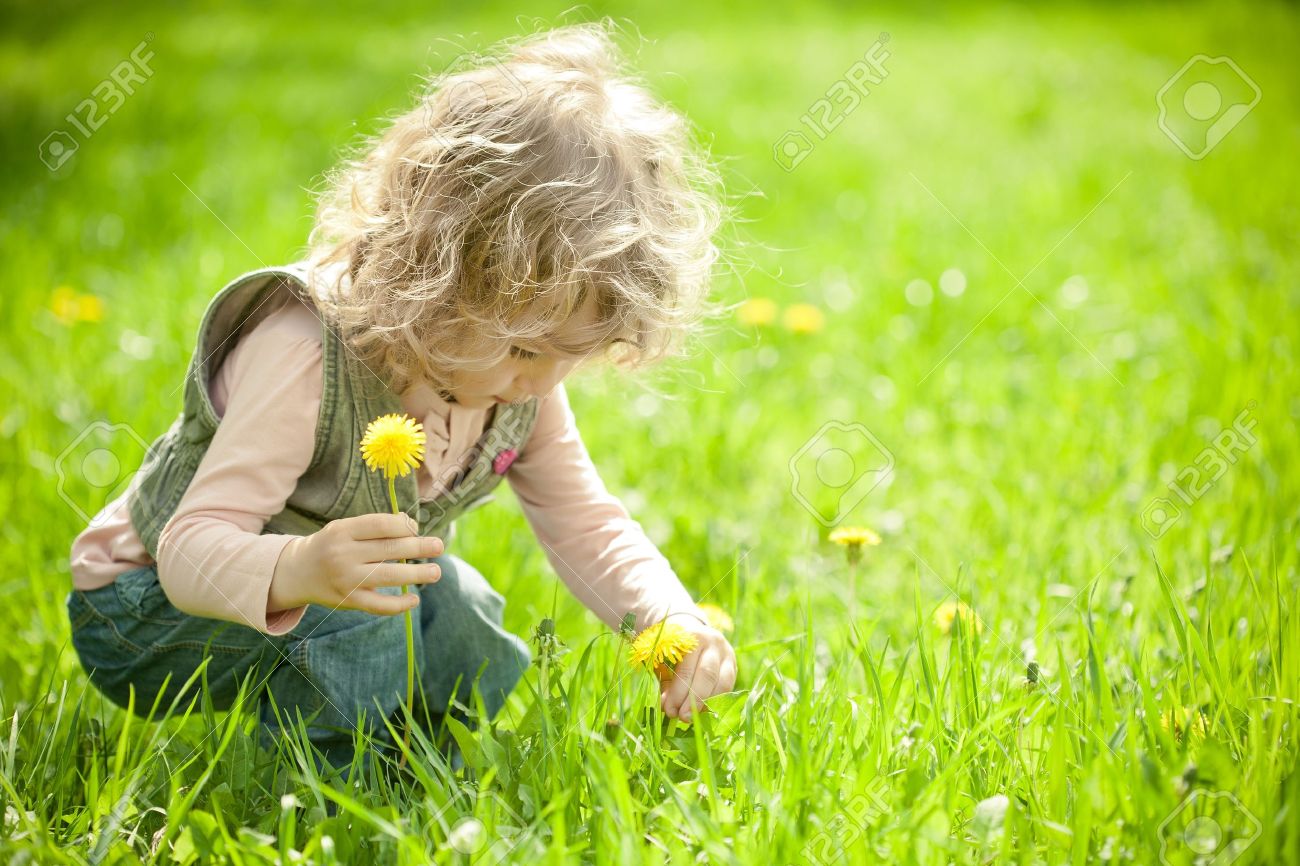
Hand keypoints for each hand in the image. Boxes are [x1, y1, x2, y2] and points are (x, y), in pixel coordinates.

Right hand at [269, 513, 443, 615]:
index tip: (417, 528)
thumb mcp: (346, 528)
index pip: (381, 525)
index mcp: (343, 530)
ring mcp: (345, 579)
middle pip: (389, 549)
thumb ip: (375, 526)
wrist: (297, 572)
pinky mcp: (348, 601)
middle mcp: (343, 554)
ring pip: (389, 576)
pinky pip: (378, 605)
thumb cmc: (332, 545)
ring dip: (417, 574)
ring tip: (436, 572)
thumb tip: (410, 522)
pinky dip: (399, 604)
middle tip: (439, 546)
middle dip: (419, 547)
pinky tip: (414, 599)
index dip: (405, 526)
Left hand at [659, 614, 737, 722]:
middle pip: (707, 675)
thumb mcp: (663, 660)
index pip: (686, 669)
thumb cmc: (671, 648)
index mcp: (690, 638)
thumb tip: (668, 707)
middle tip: (683, 717)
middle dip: (694, 701)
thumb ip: (665, 682)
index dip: (678, 693)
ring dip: (708, 704)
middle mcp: (712, 642)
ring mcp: (726, 652)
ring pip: (723, 682)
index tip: (670, 710)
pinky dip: (716, 701)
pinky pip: (728, 686)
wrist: (689, 631)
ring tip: (693, 716)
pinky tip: (703, 710)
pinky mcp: (733, 663)